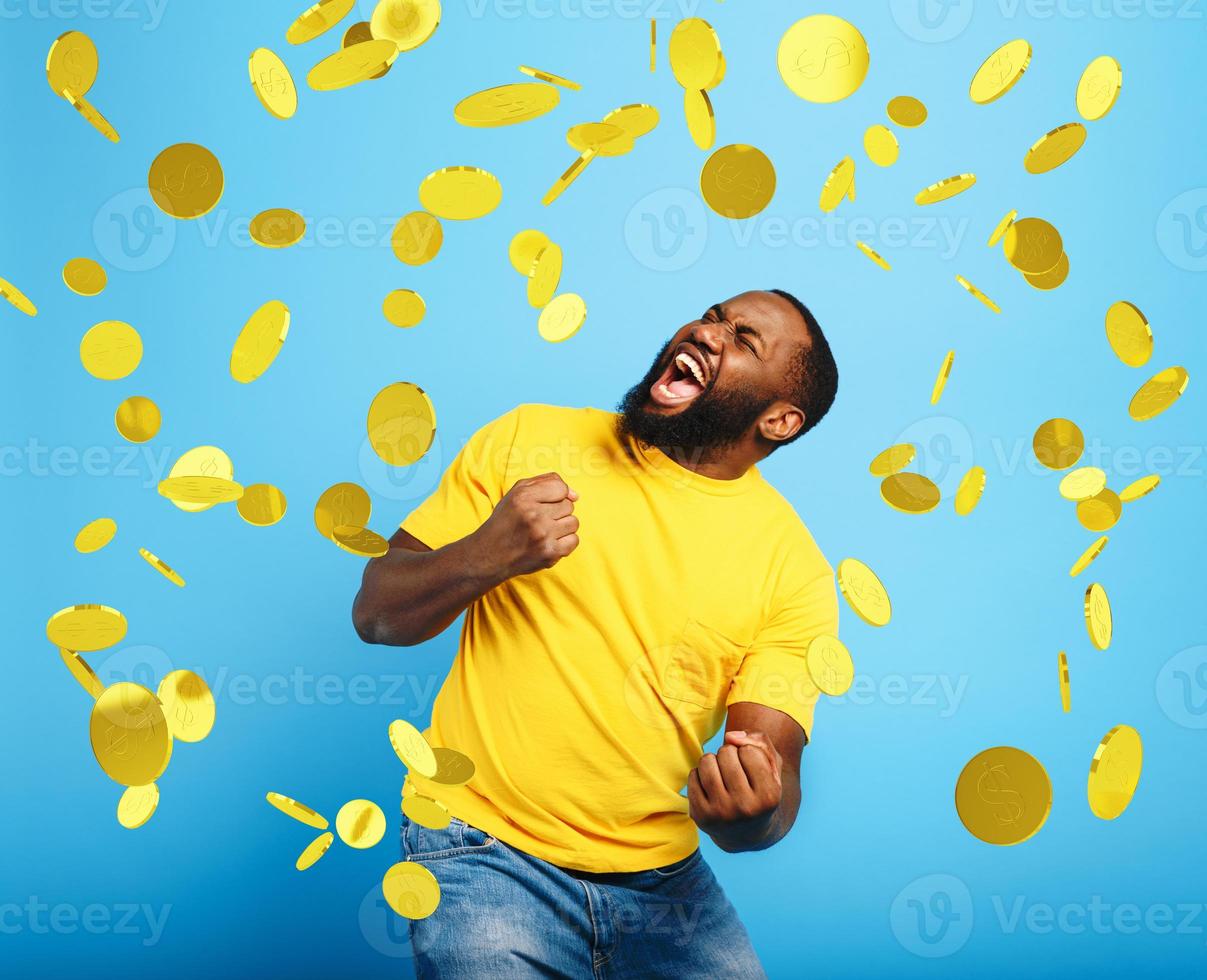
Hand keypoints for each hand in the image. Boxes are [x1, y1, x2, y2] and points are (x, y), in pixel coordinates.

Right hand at [475, 472, 579, 578]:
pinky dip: (565, 542)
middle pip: (568, 506)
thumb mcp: (517, 492)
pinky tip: (549, 542)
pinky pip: (574, 540)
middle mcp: (533, 515)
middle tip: (540, 520)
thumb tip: (576, 495)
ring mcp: (543, 535)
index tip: (544, 503)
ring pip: (573, 523)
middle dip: (557, 512)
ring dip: (562, 527)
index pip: (561, 487)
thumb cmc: (506, 520)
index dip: (556, 495)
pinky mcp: (549, 553)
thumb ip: (546, 482)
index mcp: (523, 497)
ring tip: (545, 531)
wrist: (490, 555)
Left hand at [688, 730, 783, 849]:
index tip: (752, 767)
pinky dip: (700, 773)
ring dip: (713, 760)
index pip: (749, 751)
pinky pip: (692, 775)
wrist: (746, 832)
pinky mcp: (700, 816)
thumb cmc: (760, 789)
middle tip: (735, 770)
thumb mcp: (771, 765)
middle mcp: (745, 808)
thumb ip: (760, 741)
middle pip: (727, 753)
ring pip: (707, 761)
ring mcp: (720, 814)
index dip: (749, 752)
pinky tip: (710, 785)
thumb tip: (730, 737)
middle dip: (730, 754)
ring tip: (721, 773)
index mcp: (769, 796)